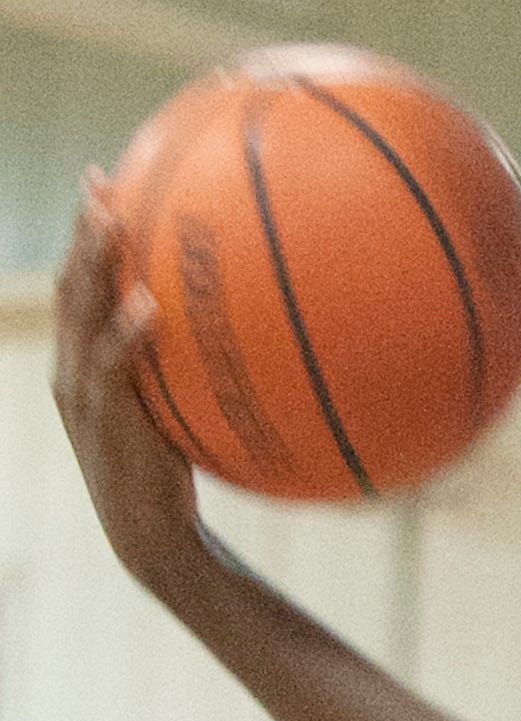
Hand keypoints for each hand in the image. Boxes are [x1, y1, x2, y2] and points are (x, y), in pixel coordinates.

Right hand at [51, 182, 208, 599]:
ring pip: (81, 315)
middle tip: (99, 181)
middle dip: (82, 231)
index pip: (78, 286)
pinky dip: (127, 336)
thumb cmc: (174, 476)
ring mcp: (83, 396)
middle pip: (72, 285)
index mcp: (83, 362)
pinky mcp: (105, 424)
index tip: (101, 180)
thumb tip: (248, 332)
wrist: (155, 540)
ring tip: (112, 221)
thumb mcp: (179, 413)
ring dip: (95, 265)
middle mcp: (73, 371)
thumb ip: (189, 370)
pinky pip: (114, 369)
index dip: (84, 234)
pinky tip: (148, 308)